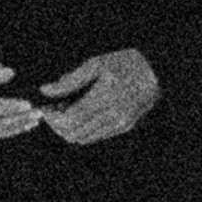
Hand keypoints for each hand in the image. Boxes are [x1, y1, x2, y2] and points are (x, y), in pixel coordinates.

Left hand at [38, 49, 160, 146]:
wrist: (157, 71)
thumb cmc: (124, 63)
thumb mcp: (96, 64)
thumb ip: (70, 80)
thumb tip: (45, 90)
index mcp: (105, 97)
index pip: (70, 119)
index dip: (52, 117)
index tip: (45, 108)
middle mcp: (113, 115)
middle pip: (74, 133)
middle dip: (58, 125)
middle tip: (52, 111)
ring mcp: (120, 124)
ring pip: (83, 138)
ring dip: (69, 129)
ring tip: (66, 111)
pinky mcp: (124, 127)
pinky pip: (96, 136)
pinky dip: (83, 129)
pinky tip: (81, 114)